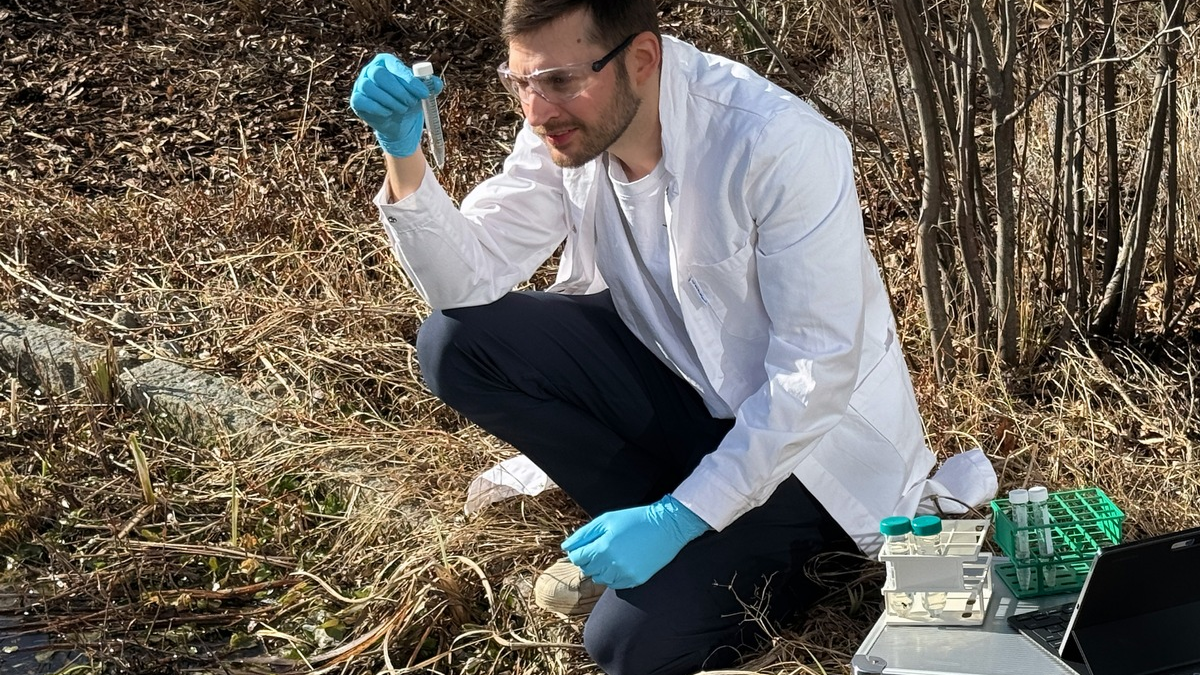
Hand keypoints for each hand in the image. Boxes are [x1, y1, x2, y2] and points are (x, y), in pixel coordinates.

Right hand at [349, 53, 443, 157]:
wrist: (399, 123)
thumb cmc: (409, 101)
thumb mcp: (422, 93)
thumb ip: (431, 86)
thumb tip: (437, 83)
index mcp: (386, 62)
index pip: (394, 65)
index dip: (408, 79)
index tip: (423, 92)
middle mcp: (371, 70)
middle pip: (379, 74)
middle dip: (398, 90)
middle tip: (411, 103)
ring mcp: (361, 84)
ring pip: (369, 87)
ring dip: (390, 100)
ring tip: (402, 109)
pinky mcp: (356, 100)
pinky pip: (361, 100)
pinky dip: (377, 108)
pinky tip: (388, 113)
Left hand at [562, 495, 709, 588]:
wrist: (666, 526)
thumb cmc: (635, 519)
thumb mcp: (606, 520)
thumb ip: (583, 535)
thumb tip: (566, 547)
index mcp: (603, 547)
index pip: (577, 558)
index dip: (578, 551)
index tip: (585, 546)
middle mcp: (612, 564)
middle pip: (587, 570)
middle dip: (590, 559)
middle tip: (602, 547)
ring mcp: (624, 574)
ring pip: (600, 579)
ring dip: (601, 568)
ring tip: (613, 554)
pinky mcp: (635, 580)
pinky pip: (614, 584)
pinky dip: (614, 575)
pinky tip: (623, 561)